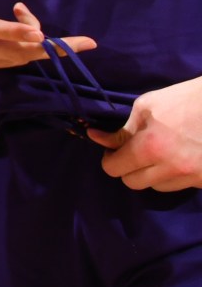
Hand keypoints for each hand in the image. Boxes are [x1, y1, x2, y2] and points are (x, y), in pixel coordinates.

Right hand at [0, 0, 94, 68]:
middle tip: (85, 41)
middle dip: (47, 43)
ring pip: (14, 58)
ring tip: (22, 10)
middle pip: (10, 51)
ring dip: (32, 39)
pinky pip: (9, 61)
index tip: (41, 36)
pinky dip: (22, 46)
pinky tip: (17, 25)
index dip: (14, 32)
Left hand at [90, 76, 201, 190]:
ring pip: (157, 187)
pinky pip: (180, 186)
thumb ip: (122, 130)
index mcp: (151, 147)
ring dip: (152, 174)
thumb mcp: (147, 106)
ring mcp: (193, 177)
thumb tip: (95, 137)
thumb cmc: (185, 99)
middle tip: (135, 151)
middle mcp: (172, 168)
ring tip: (161, 153)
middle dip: (128, 168)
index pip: (114, 169)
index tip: (114, 150)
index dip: (109, 159)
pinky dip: (175, 176)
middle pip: (133, 183)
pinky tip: (180, 158)